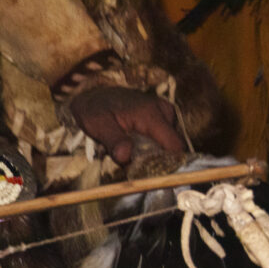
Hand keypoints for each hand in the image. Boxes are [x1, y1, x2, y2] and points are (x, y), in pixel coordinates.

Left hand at [67, 84, 186, 167]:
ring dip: (156, 151)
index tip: (151, 172)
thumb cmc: (95, 110)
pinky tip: (138, 144)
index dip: (168, 162)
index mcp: (150, 114)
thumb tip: (125, 157)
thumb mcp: (98, 125)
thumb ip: (113, 141)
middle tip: (137, 162)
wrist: (93, 95)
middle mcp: (163, 110)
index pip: (175, 145)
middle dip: (159, 158)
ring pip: (169, 142)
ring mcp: (164, 111)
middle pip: (174, 146)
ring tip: (135, 151)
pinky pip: (165, 136)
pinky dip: (154, 144)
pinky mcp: (162, 114)